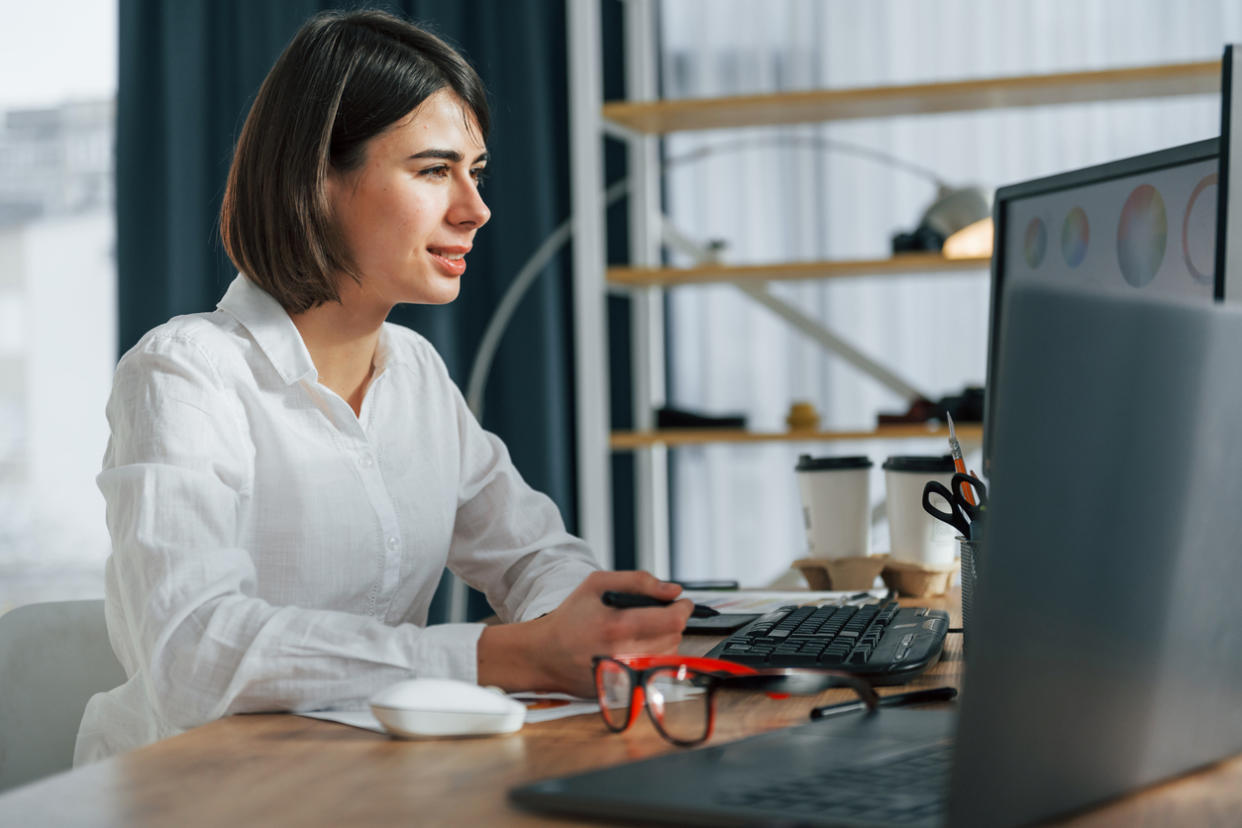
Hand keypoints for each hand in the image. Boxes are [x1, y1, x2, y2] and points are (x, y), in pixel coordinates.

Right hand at [477, 570, 691, 697]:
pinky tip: (636, 648)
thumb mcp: (597, 584)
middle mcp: (624, 655)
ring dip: (665, 640)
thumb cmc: (570, 617)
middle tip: (656, 614)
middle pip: (674, 638)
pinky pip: (655, 671)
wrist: (544, 655)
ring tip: (643, 631)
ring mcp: (625, 677)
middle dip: (672, 622)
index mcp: (617, 626)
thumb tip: (672, 590)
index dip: (683, 608)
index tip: (681, 603)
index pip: (672, 620)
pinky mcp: (625, 690)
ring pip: (669, 655)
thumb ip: (639, 581)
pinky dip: (653, 657)